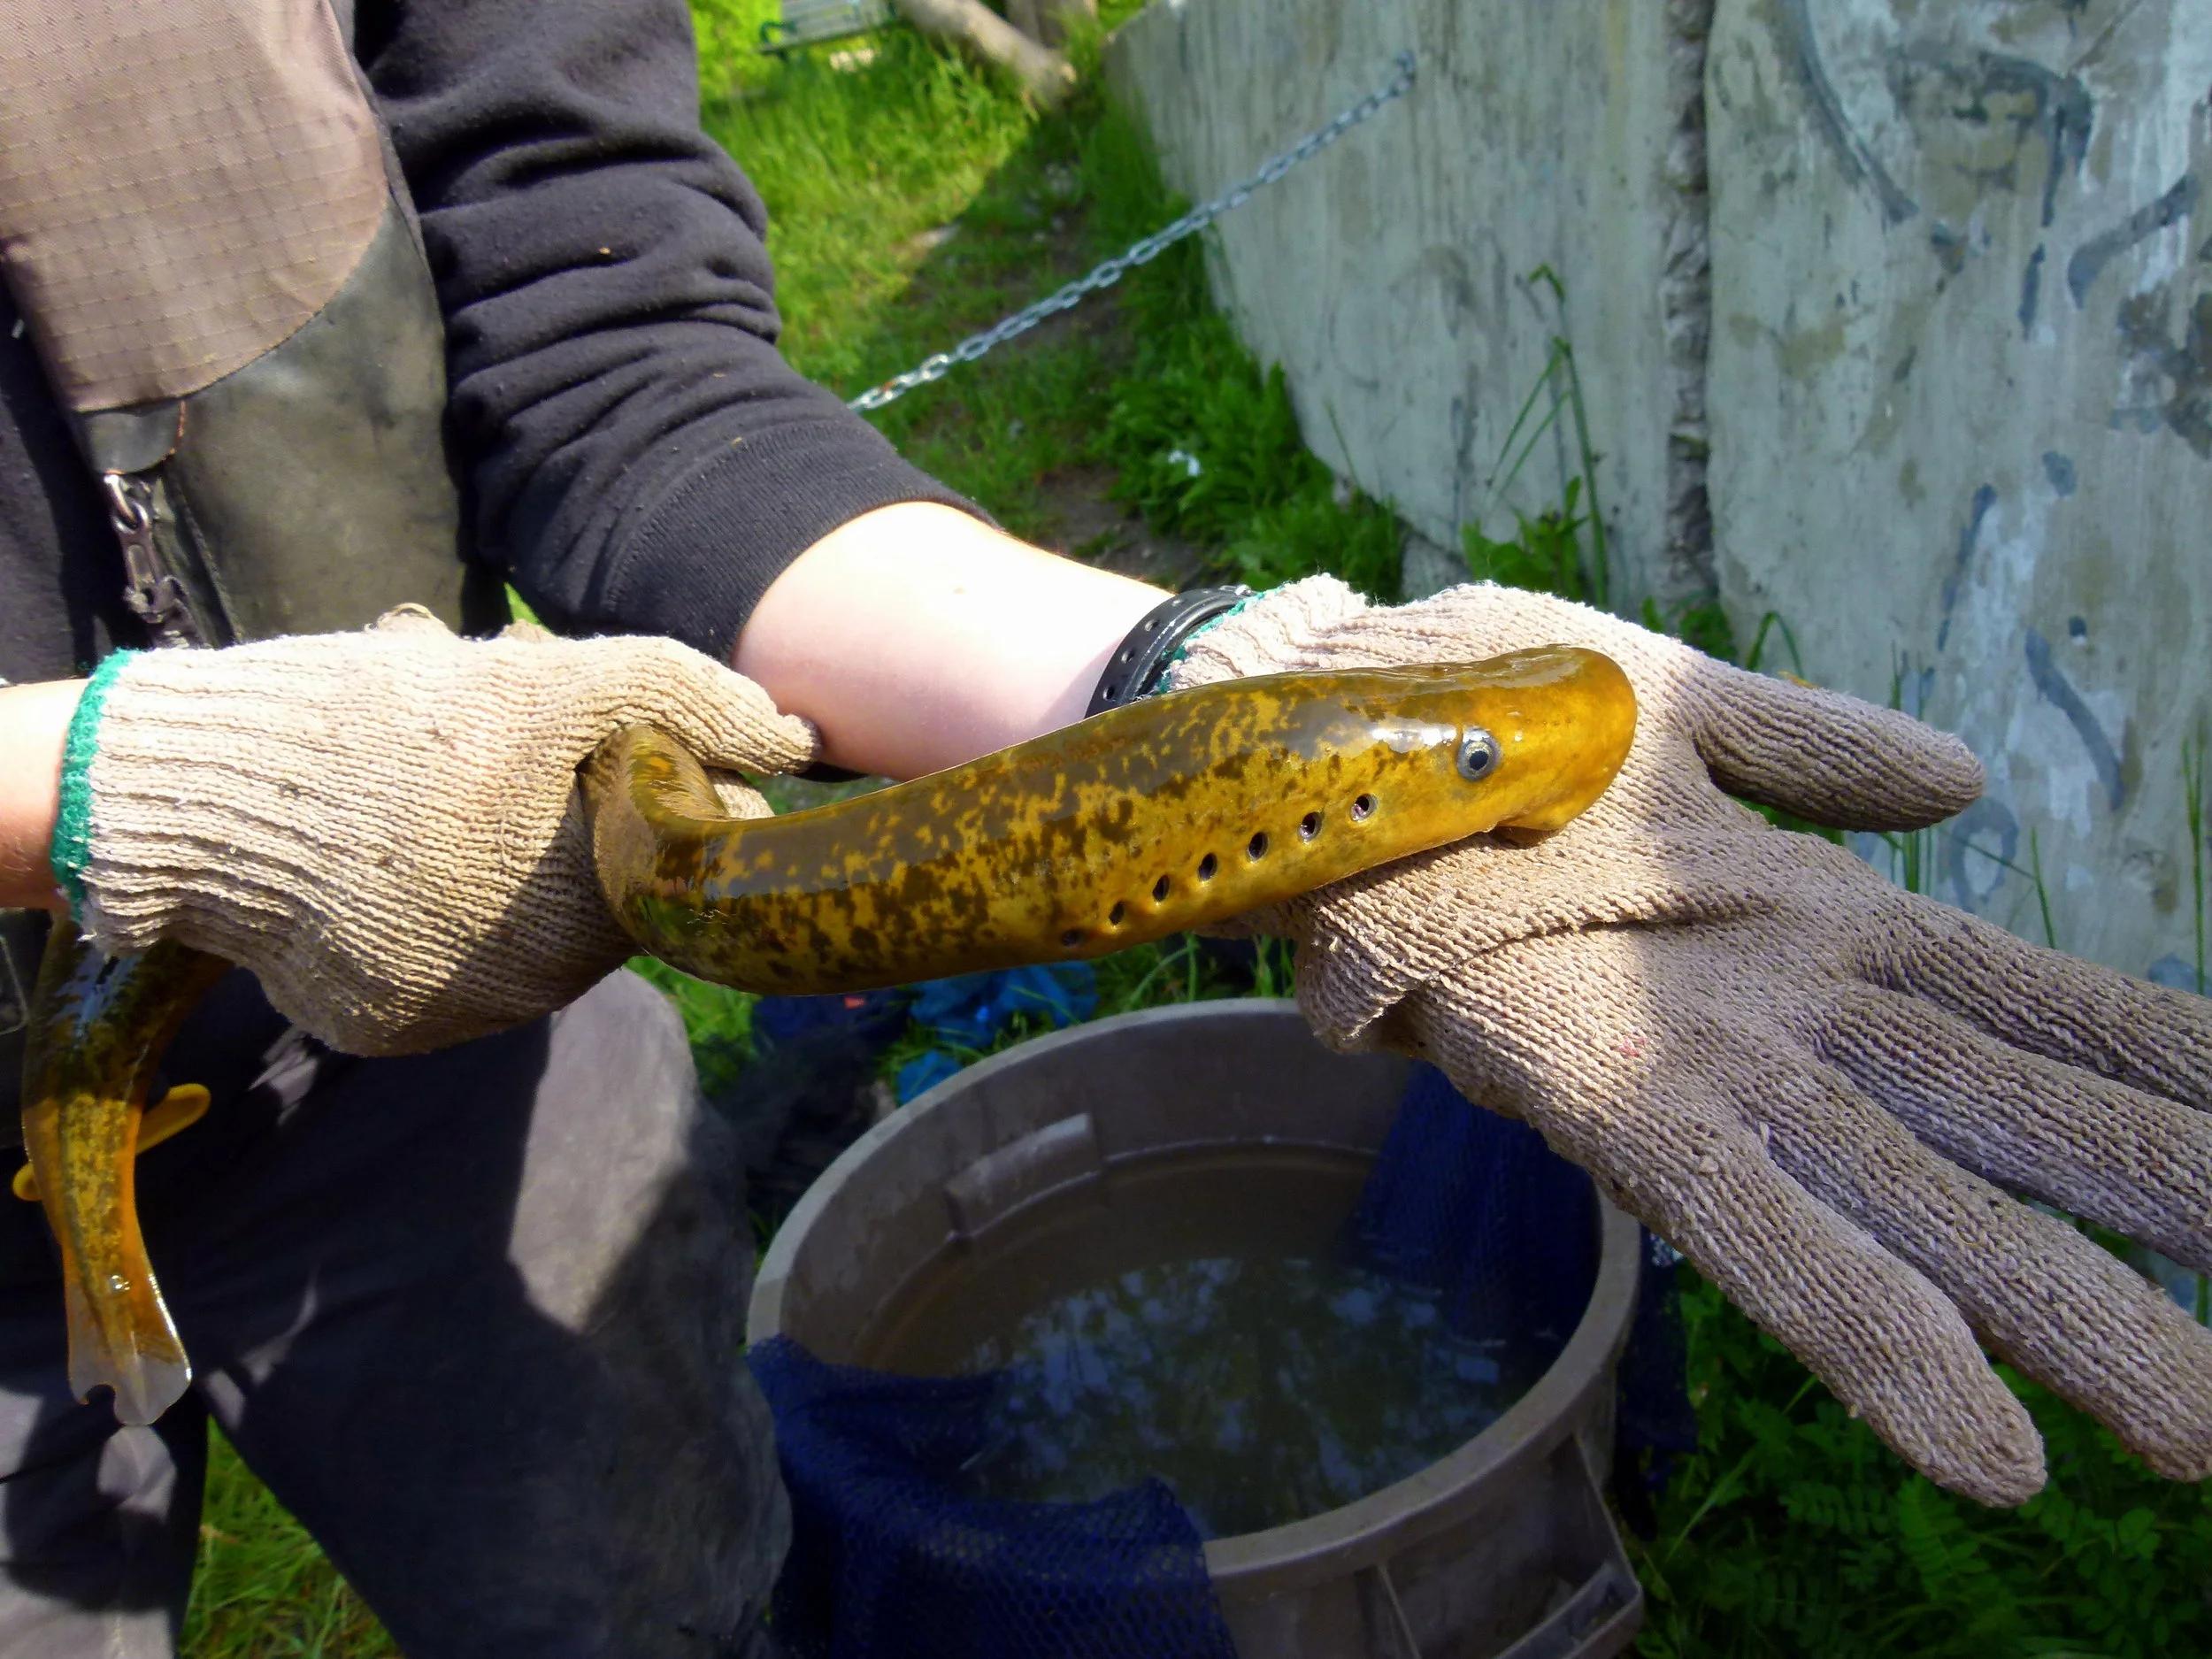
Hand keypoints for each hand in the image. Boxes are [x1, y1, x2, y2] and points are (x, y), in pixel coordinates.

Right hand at [59, 611, 815, 1054]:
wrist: (199, 802)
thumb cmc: (385, 726)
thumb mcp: (547, 682)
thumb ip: (682, 699)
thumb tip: (797, 739)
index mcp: (597, 908)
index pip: (688, 857)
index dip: (663, 786)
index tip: (606, 743)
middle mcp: (543, 983)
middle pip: (610, 891)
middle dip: (578, 816)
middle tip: (501, 755)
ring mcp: (464, 1014)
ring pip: (535, 927)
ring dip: (508, 857)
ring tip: (435, 794)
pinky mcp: (394, 1028)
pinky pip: (455, 964)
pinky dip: (438, 907)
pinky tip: (388, 852)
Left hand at [1169, 576, 2211, 1504]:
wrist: (1305, 723)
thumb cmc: (1485, 711)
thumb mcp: (1676, 703)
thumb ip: (1816, 751)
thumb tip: (1964, 786)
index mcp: (1820, 922)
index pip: (2034, 1010)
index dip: (2169, 1073)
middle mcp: (1784, 1011)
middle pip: (2004, 1131)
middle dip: (2151, 1233)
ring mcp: (1697, 1055)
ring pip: (1908, 1204)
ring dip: (2052, 1320)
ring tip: (2195, 1434)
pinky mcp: (1587, 1082)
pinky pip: (1744, 1212)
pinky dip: (1862, 1322)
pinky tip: (1976, 1437)